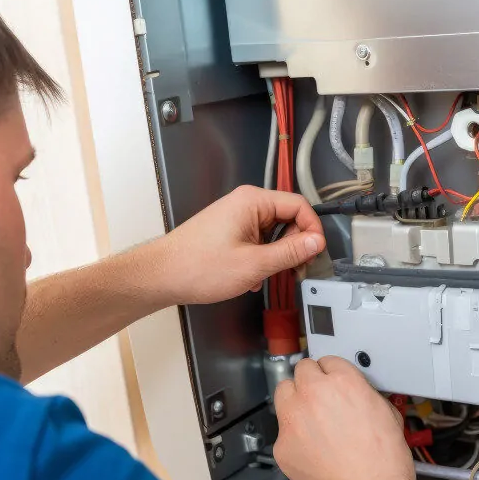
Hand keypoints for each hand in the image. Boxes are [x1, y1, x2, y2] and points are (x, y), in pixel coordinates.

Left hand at [154, 185, 324, 304]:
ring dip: (277, 255)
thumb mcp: (254, 264)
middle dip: (295, 245)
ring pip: (273, 233)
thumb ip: (290, 252)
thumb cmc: (199, 267)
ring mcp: (236, 217)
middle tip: (296, 270)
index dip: (312, 229)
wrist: (162, 276)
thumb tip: (316, 242)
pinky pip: (258, 241)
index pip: (298, 205)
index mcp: (252, 202)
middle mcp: (245, 204)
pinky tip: (251, 278)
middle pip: (288, 218)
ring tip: (267, 276)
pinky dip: (261, 258)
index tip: (315, 253)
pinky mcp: (229, 231)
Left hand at [273, 357, 416, 479]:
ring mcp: (293, 419)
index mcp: (344, 382)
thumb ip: (366, 396)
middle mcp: (314, 394)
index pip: (327, 360)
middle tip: (320, 398)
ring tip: (310, 419)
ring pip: (283, 394)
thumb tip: (357, 396)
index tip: (331, 381)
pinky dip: (294, 437)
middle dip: (310, 382)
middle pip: (301, 371)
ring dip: (295, 401)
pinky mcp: (282, 445)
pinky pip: (282, 431)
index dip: (331, 373)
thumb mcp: (389, 416)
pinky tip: (311, 451)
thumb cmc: (384, 464)